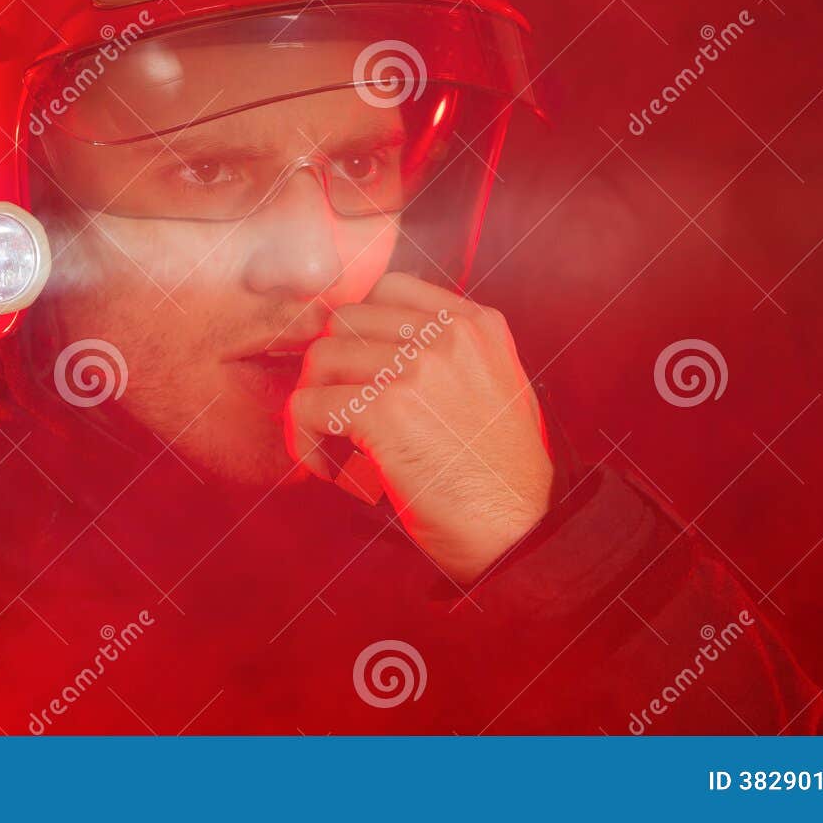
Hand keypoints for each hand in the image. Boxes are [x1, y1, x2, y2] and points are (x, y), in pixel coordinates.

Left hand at [286, 273, 552, 582]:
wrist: (518, 532)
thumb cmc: (502, 475)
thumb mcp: (498, 387)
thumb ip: (451, 353)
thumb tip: (380, 342)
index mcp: (478, 324)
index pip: (388, 289)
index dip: (359, 329)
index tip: (356, 368)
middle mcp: (448, 336)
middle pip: (346, 320)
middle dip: (330, 366)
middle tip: (336, 411)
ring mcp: (417, 369)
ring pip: (321, 358)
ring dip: (313, 401)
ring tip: (330, 443)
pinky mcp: (386, 411)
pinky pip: (309, 405)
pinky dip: (303, 437)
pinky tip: (322, 466)